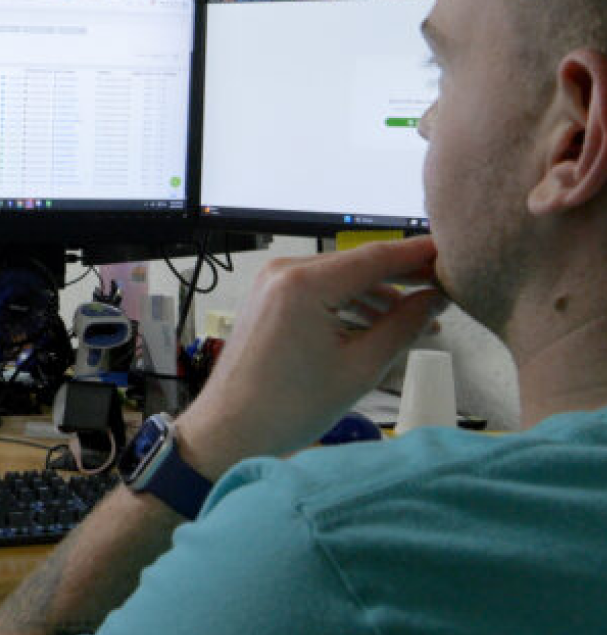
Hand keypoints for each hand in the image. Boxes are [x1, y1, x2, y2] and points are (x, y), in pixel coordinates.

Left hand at [177, 236, 447, 479]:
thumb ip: (404, 325)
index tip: (455, 255)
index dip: (420, 255)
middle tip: (446, 290)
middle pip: (358, 264)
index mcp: (304, 283)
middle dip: (403, 278)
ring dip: (378, 295)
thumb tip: (436, 298)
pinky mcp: (268, 298)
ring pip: (340, 278)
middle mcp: (284, 272)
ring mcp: (272, 283)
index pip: (377, 256)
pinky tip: (380, 323)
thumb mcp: (361, 367)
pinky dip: (349, 304)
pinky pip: (319, 290)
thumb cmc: (289, 407)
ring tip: (420, 319)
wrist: (230, 430)